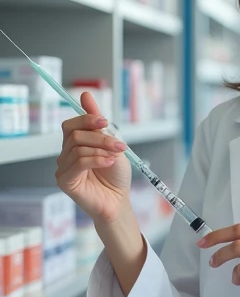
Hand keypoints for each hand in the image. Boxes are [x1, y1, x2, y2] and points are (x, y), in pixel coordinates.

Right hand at [55, 92, 131, 225]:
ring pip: (78, 148)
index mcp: (75, 145)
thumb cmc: (115, 177)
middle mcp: (66, 155)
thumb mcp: (112, 145)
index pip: (71, 125)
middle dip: (100, 137)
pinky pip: (78, 162)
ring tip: (114, 158)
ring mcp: (63, 168)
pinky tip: (108, 163)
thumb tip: (85, 95)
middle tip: (119, 146)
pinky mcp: (65, 181)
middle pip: (75, 134)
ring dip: (101, 150)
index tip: (104, 121)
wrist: (119, 202)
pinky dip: (96, 160)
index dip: (86, 119)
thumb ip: (98, 123)